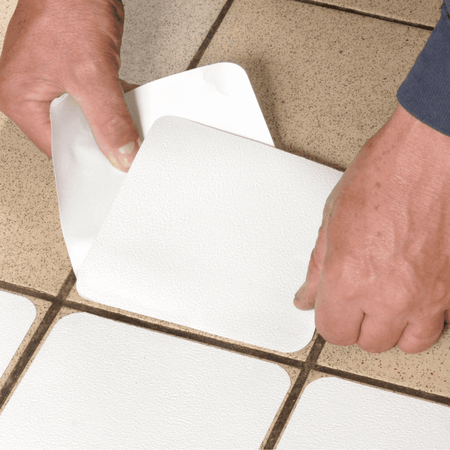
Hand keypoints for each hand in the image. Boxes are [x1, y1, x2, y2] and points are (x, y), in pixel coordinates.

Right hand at [0, 0, 139, 171]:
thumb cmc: (66, 4)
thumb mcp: (92, 74)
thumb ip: (110, 120)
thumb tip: (123, 154)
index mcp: (20, 99)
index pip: (58, 149)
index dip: (89, 160)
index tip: (115, 168)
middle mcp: (31, 93)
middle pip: (73, 135)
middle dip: (101, 140)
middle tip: (125, 151)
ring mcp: (51, 82)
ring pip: (86, 118)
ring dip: (110, 121)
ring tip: (128, 129)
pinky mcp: (71, 71)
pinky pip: (93, 99)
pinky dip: (113, 104)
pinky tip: (128, 107)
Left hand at [294, 103, 449, 353]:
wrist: (430, 156)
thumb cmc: (383, 177)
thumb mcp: (331, 221)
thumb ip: (317, 269)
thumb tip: (306, 295)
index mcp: (349, 280)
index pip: (333, 331)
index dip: (330, 319)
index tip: (331, 308)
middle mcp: (388, 296)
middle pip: (367, 342)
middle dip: (357, 323)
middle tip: (356, 299)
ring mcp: (426, 296)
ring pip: (405, 342)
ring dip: (391, 328)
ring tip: (384, 301)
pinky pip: (435, 325)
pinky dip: (421, 318)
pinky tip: (412, 294)